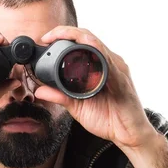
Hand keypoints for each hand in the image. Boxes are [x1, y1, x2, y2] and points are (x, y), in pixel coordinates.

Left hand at [36, 26, 158, 149]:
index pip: (81, 42)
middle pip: (88, 38)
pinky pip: (109, 62)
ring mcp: (116, 69)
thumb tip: (39, 91)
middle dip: (66, 32)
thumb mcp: (76, 107)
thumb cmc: (108, 119)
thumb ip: (60, 96)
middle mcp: (109, 63)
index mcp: (98, 66)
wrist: (128, 134)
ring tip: (61, 35)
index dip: (62, 36)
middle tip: (47, 37)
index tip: (45, 39)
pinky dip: (97, 53)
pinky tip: (87, 48)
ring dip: (79, 37)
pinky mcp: (121, 79)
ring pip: (97, 44)